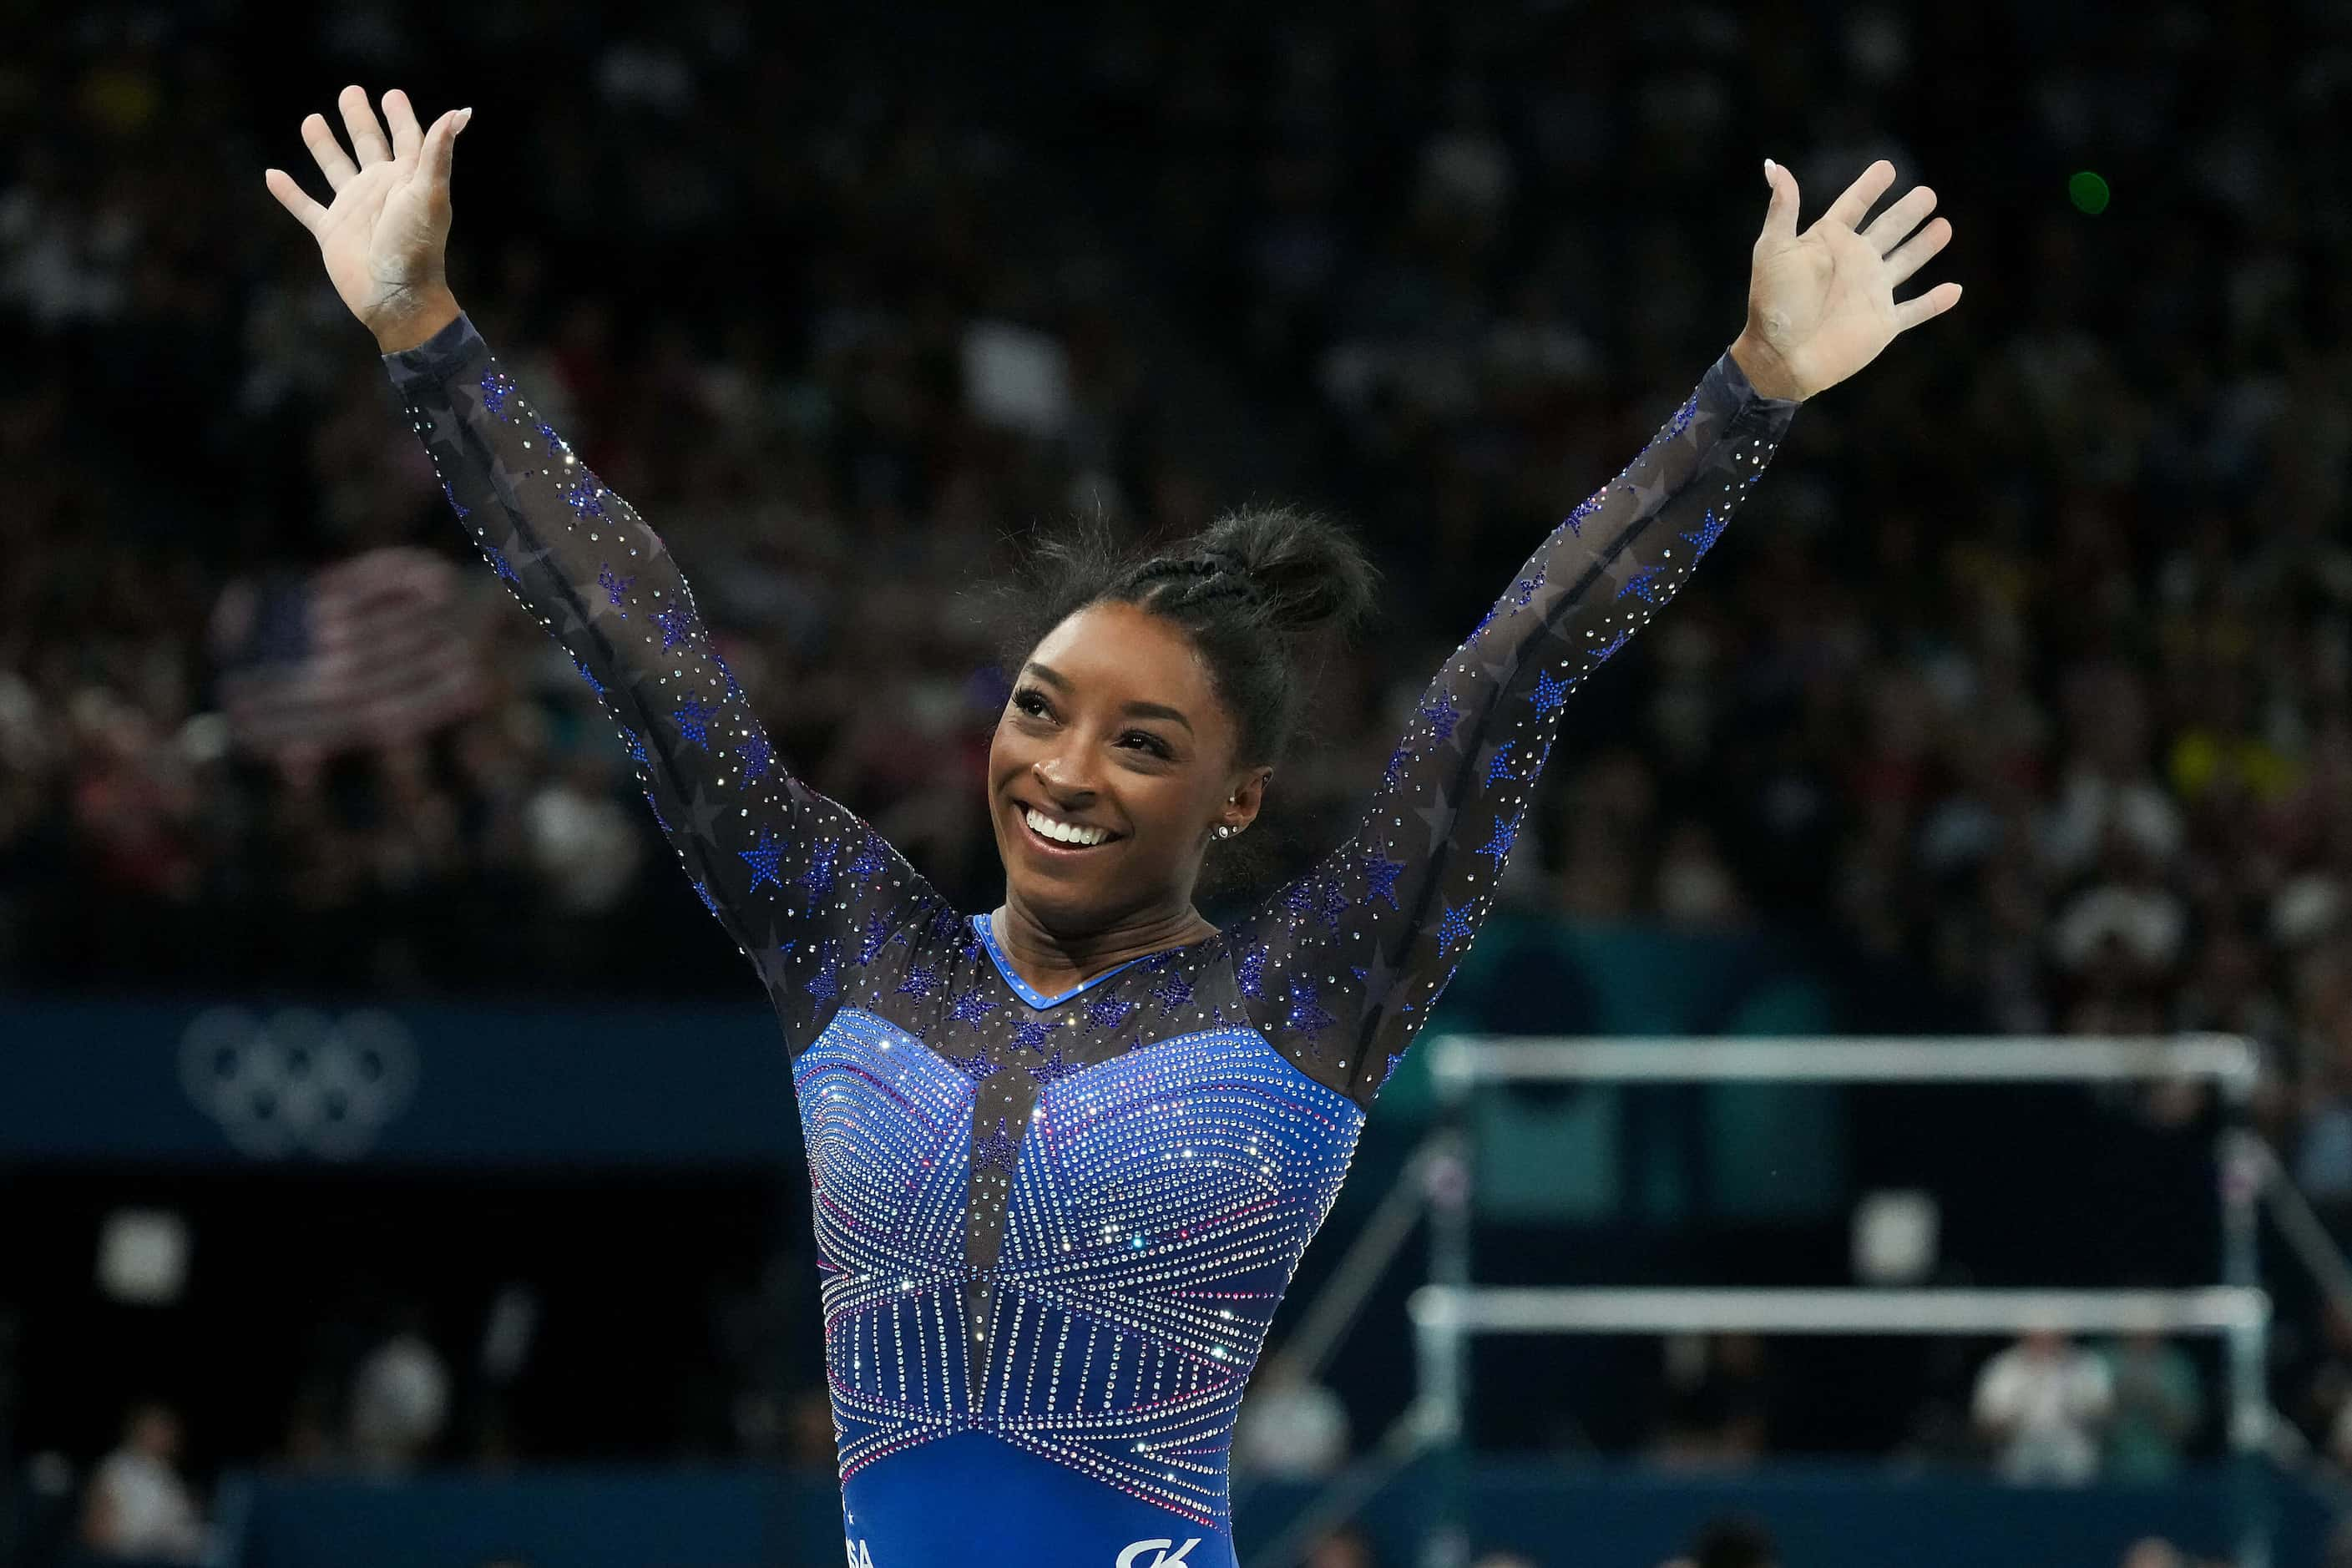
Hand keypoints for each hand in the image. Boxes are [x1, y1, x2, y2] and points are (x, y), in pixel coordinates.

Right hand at [264, 86, 469, 352]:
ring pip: (335, 167)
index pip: (406, 140)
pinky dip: (288, 193)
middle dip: (359, 119)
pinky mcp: (332, 232)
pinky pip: (305, 207)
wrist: (396, 297)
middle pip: (367, 144)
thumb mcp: (430, 193)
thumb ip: (438, 151)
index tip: (392, 94)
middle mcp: (380, 190)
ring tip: (311, 119)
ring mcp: (354, 211)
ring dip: (323, 145)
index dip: (401, 117)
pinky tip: (272, 174)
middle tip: (351, 92)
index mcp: (406, 180)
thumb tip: (461, 112)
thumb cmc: (417, 246)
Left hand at [1730, 158, 1961, 402]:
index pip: (1853, 206)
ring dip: (1924, 245)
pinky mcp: (1883, 323)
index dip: (1869, 187)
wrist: (1781, 356)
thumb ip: (1783, 209)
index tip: (1887, 167)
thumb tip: (1775, 167)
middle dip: (1907, 212)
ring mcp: (1871, 293)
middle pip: (1888, 229)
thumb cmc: (1773, 303)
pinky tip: (1956, 289)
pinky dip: (1935, 302)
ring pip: (1906, 262)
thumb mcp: (1773, 249)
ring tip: (1944, 225)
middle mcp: (1854, 264)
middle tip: (1927, 194)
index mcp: (1828, 243)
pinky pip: (1916, 310)